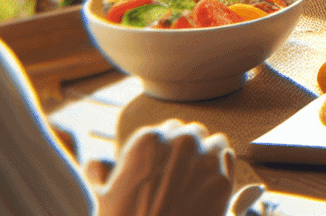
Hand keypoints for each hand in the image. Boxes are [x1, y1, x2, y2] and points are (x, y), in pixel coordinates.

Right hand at [95, 119, 234, 215]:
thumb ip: (99, 170)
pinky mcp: (223, 180)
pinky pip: (228, 161)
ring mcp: (205, 160)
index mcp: (150, 139)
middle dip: (189, 150)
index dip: (167, 148)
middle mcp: (181, 142)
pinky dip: (221, 170)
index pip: (169, 128)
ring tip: (196, 180)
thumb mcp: (102, 196)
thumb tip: (97, 162)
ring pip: (215, 142)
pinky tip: (207, 187)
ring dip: (208, 156)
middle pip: (193, 133)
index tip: (164, 165)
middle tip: (179, 174)